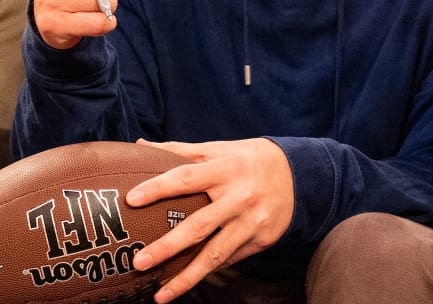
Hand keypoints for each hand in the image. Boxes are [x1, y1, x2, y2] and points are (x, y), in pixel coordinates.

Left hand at [127, 138, 293, 303]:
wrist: (300, 175)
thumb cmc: (250, 160)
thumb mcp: (222, 149)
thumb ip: (182, 151)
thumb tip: (141, 144)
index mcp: (227, 168)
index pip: (187, 177)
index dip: (159, 187)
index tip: (132, 199)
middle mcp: (240, 197)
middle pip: (199, 226)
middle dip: (167, 247)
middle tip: (139, 262)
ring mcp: (252, 222)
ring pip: (215, 254)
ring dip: (186, 277)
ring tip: (160, 295)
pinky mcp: (262, 240)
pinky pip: (230, 260)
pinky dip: (207, 271)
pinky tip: (187, 282)